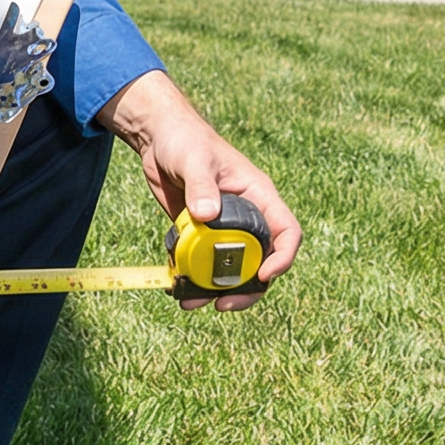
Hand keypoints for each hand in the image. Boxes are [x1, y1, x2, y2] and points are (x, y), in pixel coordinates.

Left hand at [96, 70, 298, 311]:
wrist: (158, 139)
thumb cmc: (185, 139)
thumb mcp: (194, 159)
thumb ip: (201, 185)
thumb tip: (207, 215)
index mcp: (259, 197)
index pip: (287, 232)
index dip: (283, 258)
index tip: (264, 276)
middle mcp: (247, 217)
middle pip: (261, 262)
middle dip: (247, 288)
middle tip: (224, 305)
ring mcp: (223, 229)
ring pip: (232, 269)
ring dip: (216, 290)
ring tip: (192, 303)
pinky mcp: (200, 235)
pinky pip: (204, 264)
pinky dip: (194, 280)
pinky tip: (177, 287)